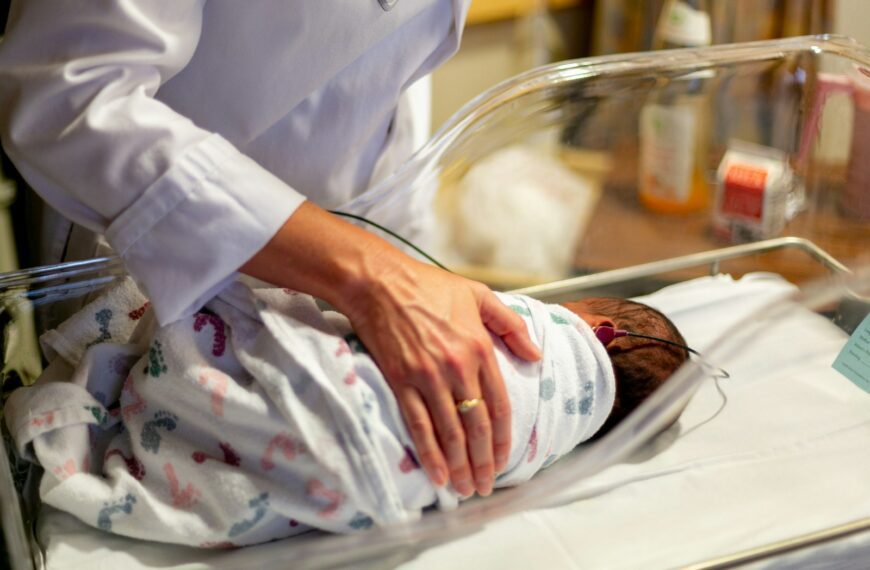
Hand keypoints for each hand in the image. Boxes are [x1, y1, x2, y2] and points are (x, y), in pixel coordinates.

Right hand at [240, 202, 540, 496]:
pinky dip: (430, 454)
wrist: (379, 282)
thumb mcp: (479, 295)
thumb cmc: (428, 286)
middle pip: (477, 426)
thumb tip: (536, 355)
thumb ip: (511, 325)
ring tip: (465, 488)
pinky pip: (418, 425)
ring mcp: (428, 377)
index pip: (499, 406)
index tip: (505, 461)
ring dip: (460, 465)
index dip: (504, 439)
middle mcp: (458, 367)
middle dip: (484, 462)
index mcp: (480, 348)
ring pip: (450, 432)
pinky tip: (438, 475)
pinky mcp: (401, 381)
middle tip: (486, 485)